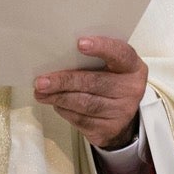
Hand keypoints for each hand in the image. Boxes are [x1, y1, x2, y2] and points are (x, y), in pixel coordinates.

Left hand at [33, 37, 148, 149]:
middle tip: (41, 81)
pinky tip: (55, 103)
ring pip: (85, 103)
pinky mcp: (109, 129)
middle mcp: (132, 89)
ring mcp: (122, 112)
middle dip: (65, 81)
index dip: (101, 47)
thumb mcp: (110, 67)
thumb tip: (56, 58)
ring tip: (41, 93)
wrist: (121, 115)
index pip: (120, 53)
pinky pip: (81, 119)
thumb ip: (92, 60)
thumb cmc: (110, 82)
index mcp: (132, 67)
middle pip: (95, 83)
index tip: (80, 43)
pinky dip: (64, 110)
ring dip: (59, 97)